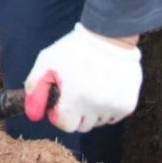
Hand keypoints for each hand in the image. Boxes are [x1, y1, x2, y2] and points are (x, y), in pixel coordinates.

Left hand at [23, 23, 141, 132]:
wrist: (109, 37)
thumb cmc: (73, 49)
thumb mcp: (46, 63)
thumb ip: (35, 90)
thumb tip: (33, 116)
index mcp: (76, 97)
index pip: (65, 125)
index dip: (58, 114)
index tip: (60, 100)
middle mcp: (97, 106)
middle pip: (82, 126)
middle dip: (74, 113)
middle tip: (74, 92)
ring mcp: (115, 106)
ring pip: (97, 122)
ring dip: (91, 111)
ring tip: (89, 87)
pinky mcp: (128, 105)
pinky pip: (112, 117)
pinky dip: (106, 107)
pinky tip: (103, 88)